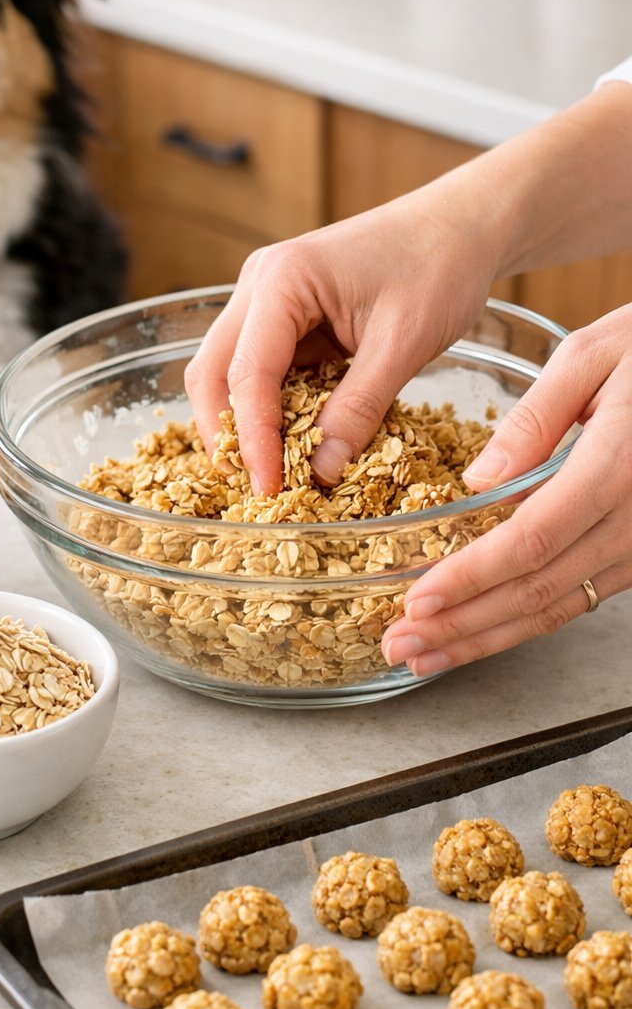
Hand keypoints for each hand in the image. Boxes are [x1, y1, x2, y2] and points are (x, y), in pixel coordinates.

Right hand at [184, 191, 496, 492]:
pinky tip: (293, 440)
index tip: (269, 489)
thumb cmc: (439, 267)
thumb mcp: (404, 345)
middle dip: (227, 433)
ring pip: (227, 371)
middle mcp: (259, 284)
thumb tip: (322, 472)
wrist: (462, 224)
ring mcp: (267, 298)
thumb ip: (359, 408)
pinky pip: (261, 368)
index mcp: (282, 280)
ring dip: (243, 421)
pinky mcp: (286, 315)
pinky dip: (270, 407)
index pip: (247, 374)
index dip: (253, 439)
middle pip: (213, 371)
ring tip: (273, 470)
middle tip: (258, 487)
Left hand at [382, 305, 631, 676]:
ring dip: (486, 638)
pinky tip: (476, 631)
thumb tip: (478, 480)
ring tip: (423, 654)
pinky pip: (580, 596)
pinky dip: (522, 621)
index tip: (417, 601)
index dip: (471, 579)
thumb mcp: (594, 354)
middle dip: (462, 626)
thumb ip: (535, 418)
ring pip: (559, 607)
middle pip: (538, 590)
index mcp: (616, 469)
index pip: (530, 541)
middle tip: (398, 645)